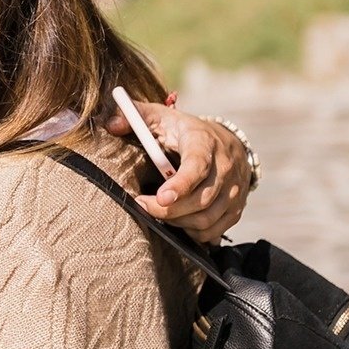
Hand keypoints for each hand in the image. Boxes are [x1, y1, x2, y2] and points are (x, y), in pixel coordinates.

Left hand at [105, 101, 251, 243]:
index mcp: (204, 142)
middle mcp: (225, 167)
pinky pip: (214, 230)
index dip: (180, 185)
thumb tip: (112, 124)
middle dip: (168, 210)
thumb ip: (136, 116)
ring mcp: (234, 190)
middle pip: (200, 199)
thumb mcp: (161, 116)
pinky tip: (179, 220)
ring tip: (159, 211)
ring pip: (206, 219)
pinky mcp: (236, 207)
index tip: (160, 197)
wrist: (226, 142)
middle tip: (142, 205)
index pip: (197, 166)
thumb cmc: (185, 131)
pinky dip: (192, 231)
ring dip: (178, 222)